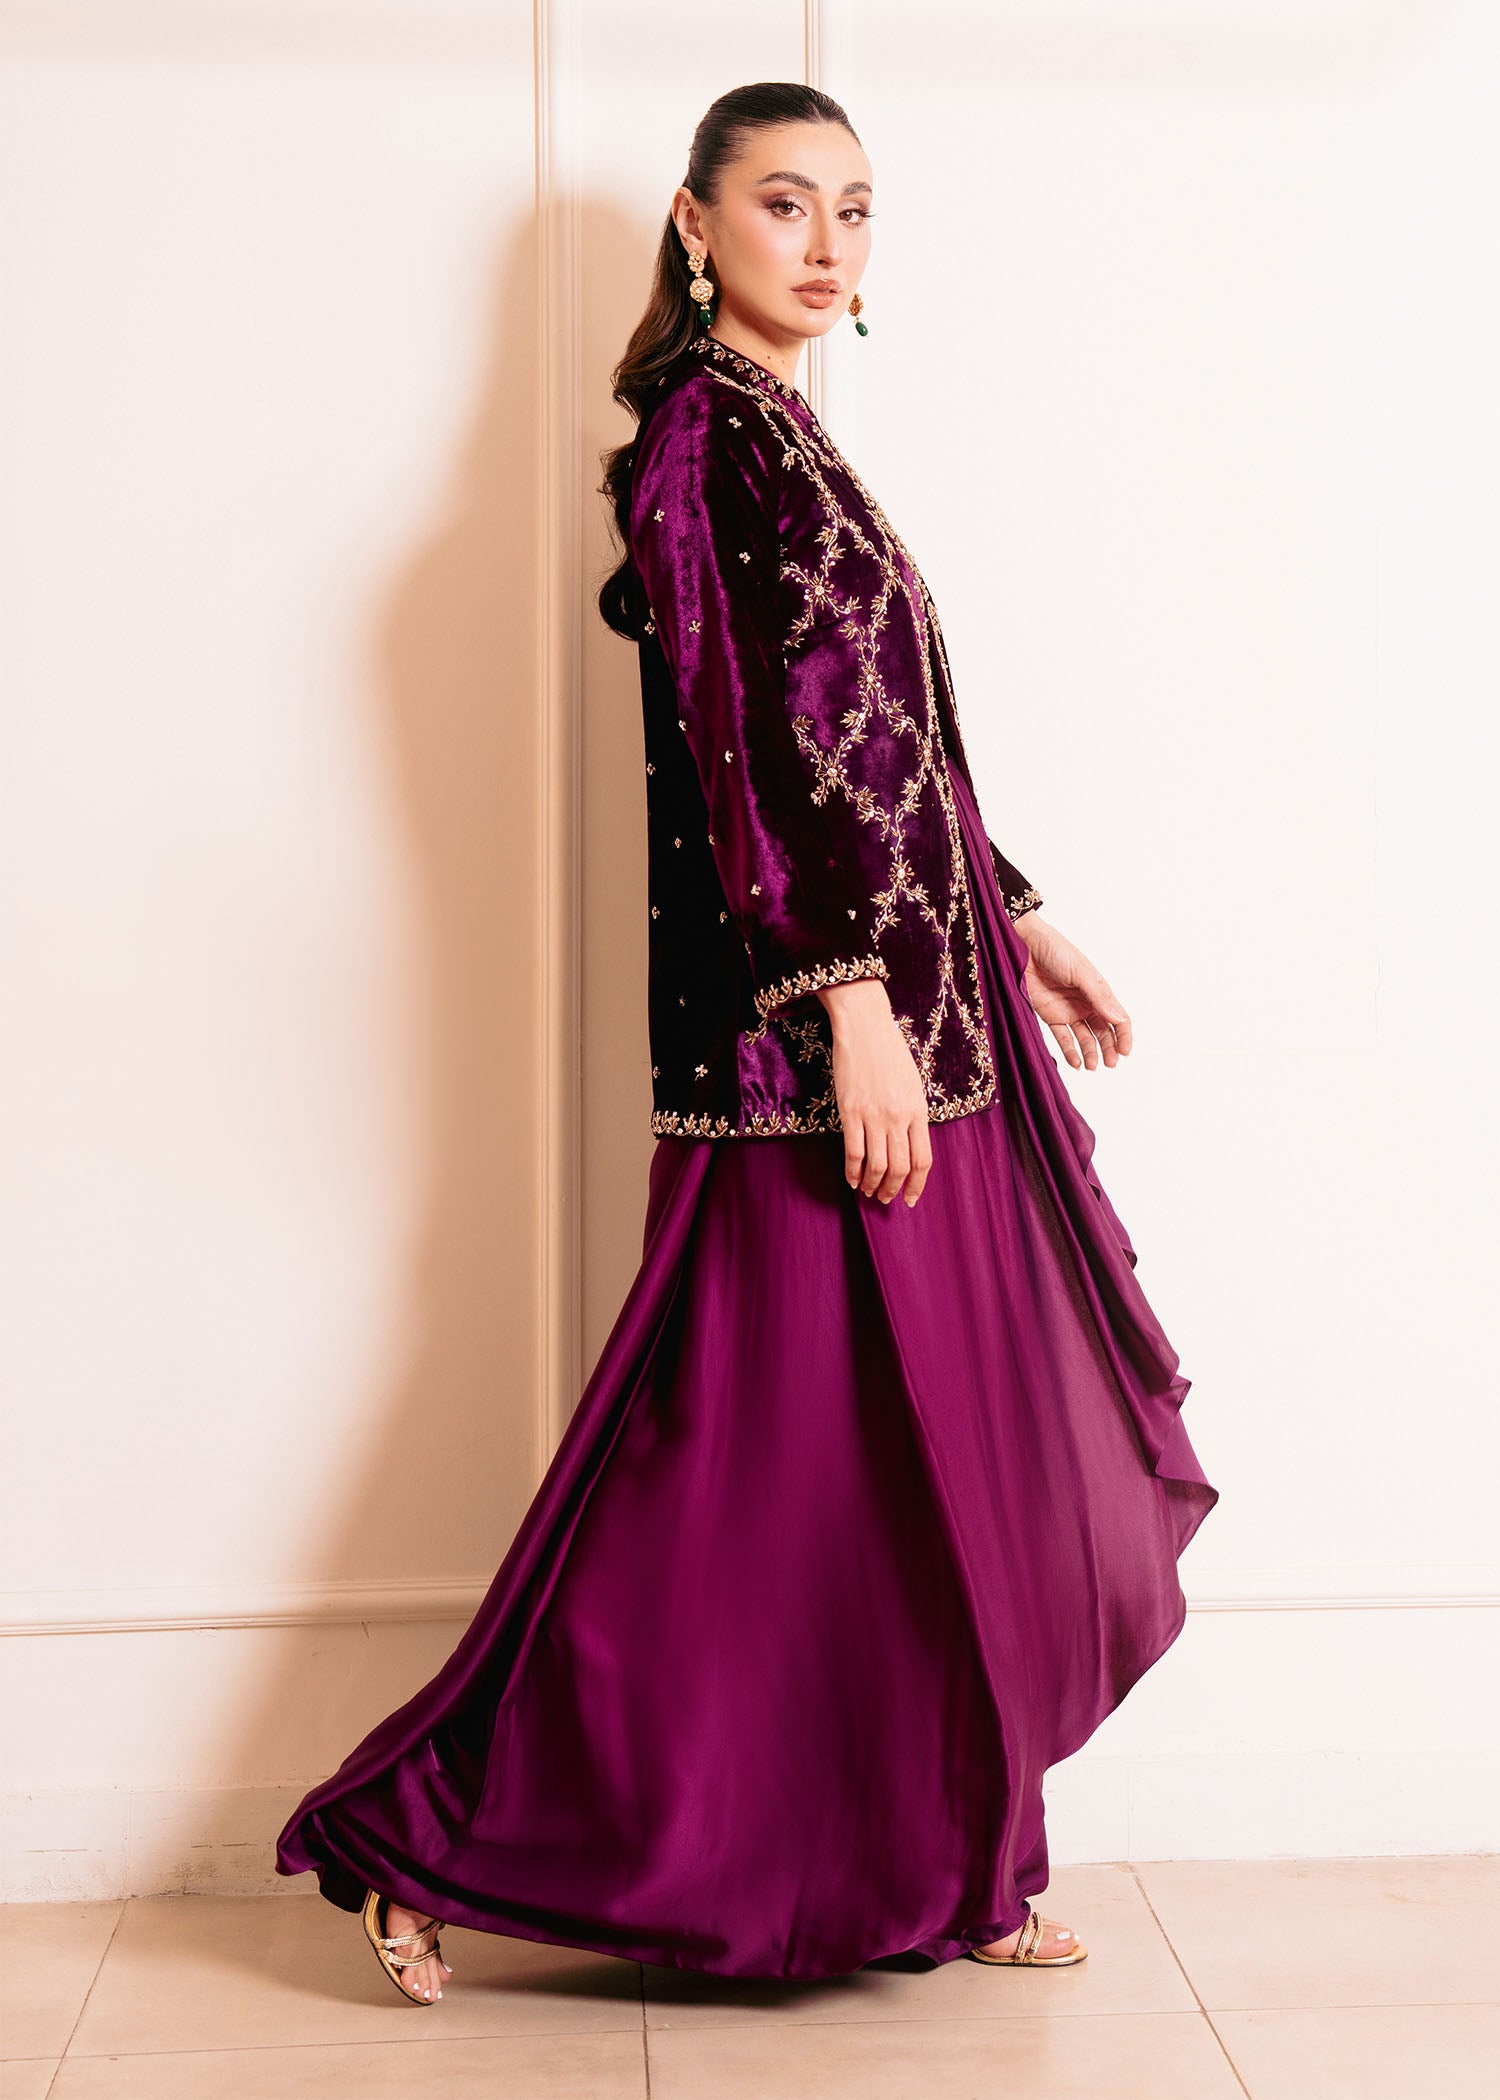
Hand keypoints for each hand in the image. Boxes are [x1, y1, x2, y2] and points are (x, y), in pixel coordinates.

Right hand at [815, 976, 932, 1206]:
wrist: (865, 1027)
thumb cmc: (890, 1052)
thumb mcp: (913, 1084)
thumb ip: (913, 1115)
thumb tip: (909, 1145)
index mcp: (918, 1110)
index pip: (922, 1159)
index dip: (917, 1184)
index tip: (910, 1198)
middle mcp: (898, 1117)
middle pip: (899, 1167)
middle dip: (893, 1190)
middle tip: (886, 1199)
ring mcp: (873, 1115)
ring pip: (876, 1165)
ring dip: (873, 1185)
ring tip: (869, 1192)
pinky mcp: (850, 1111)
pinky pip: (853, 1151)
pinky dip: (852, 1171)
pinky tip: (851, 1179)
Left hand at [1011, 914, 1131, 1070]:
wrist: (1021, 946)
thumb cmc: (1054, 950)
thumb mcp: (1080, 972)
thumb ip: (1099, 996)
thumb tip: (1119, 1018)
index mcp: (1098, 991)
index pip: (1118, 1018)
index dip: (1124, 1035)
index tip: (1125, 1052)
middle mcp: (1086, 1002)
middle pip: (1103, 1031)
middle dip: (1109, 1048)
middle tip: (1110, 1064)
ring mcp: (1068, 1010)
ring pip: (1085, 1038)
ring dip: (1091, 1053)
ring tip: (1092, 1066)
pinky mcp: (1049, 1015)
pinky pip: (1063, 1038)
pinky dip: (1070, 1051)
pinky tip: (1077, 1063)